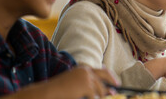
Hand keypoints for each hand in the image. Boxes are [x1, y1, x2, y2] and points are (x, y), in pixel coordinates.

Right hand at [0, 66, 119, 98]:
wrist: (49, 92)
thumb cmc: (60, 90)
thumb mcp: (76, 85)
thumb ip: (89, 83)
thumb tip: (105, 89)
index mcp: (83, 68)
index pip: (101, 70)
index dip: (110, 76)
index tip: (116, 82)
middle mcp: (86, 70)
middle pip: (105, 76)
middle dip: (112, 82)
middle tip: (116, 89)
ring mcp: (87, 77)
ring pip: (100, 89)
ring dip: (100, 95)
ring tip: (97, 97)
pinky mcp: (87, 85)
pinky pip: (95, 95)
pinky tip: (87, 98)